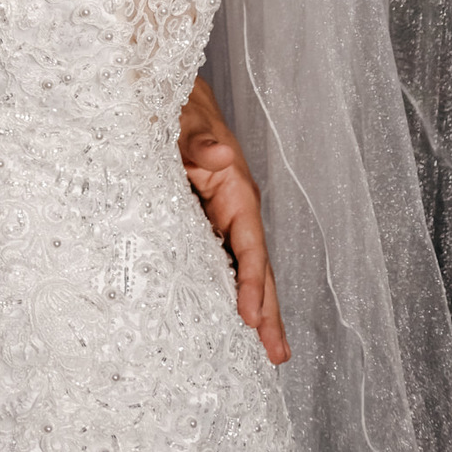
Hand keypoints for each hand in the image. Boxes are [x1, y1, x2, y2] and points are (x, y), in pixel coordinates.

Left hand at [178, 76, 289, 365]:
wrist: (173, 95)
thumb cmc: (181, 108)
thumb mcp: (186, 120)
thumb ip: (200, 139)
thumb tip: (218, 155)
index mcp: (235, 190)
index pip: (250, 246)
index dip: (252, 284)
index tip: (248, 319)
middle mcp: (237, 208)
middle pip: (258, 267)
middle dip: (268, 311)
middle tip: (278, 355)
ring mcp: (225, 217)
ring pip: (246, 269)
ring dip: (258, 307)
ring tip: (271, 349)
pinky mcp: (210, 219)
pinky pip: (227, 259)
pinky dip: (236, 288)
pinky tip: (236, 315)